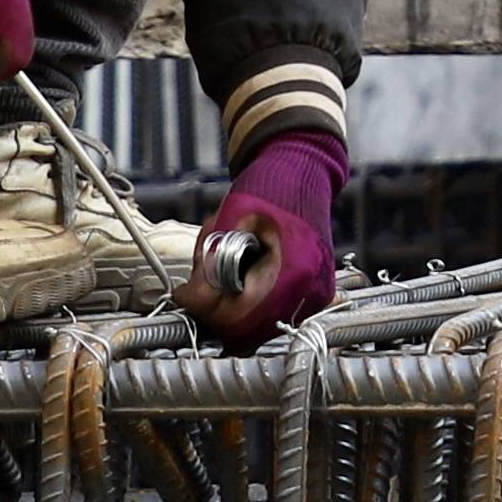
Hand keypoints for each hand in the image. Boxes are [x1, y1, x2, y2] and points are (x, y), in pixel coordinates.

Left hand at [182, 136, 348, 344]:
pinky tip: (244, 276)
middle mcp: (310, 290)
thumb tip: (189, 299)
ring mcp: (315, 294)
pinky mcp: (313, 294)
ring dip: (231, 310)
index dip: (204, 311)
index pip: (238, 321)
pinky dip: (250, 304)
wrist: (302, 169)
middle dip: (216, 313)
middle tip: (199, 288)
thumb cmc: (269, 187)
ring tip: (224, 273)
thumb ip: (209, 266)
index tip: (186, 294)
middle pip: (248, 333)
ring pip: (258, 328)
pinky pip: (272, 315)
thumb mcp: (228, 222)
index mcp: (294, 272)